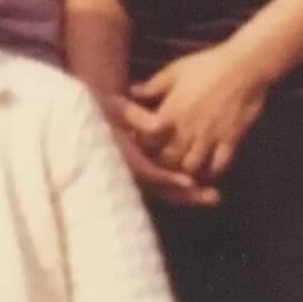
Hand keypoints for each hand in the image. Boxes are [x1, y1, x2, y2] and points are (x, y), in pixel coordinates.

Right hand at [97, 92, 218, 206]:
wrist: (89, 110)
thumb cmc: (103, 105)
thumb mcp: (114, 105)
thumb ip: (135, 115)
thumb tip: (160, 126)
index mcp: (119, 153)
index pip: (144, 170)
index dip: (166, 177)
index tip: (189, 182)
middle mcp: (125, 169)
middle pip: (156, 188)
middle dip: (184, 194)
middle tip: (212, 196)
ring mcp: (133, 174)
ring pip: (161, 191)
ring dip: (187, 195)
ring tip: (213, 196)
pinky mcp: (140, 173)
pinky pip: (162, 186)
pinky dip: (181, 188)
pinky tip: (201, 187)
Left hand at [129, 41, 272, 181]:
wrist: (245, 66)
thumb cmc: (207, 65)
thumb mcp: (174, 71)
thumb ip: (152, 86)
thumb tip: (131, 91)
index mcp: (170, 112)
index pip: (147, 140)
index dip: (143, 145)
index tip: (143, 144)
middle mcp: (187, 128)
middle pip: (168, 159)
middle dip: (161, 164)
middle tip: (161, 163)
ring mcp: (210, 136)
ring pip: (192, 166)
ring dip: (185, 171)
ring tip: (182, 171)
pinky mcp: (232, 139)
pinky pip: (220, 164)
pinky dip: (213, 172)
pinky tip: (208, 172)